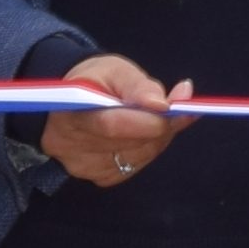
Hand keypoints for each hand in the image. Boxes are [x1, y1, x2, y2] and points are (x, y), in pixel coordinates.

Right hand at [41, 50, 180, 186]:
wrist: (72, 102)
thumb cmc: (94, 81)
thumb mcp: (114, 70)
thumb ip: (139, 85)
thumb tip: (162, 104)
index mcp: (69, 113)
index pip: (112, 125)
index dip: (147, 119)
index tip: (173, 106)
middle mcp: (70, 146)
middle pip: (130, 143)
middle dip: (161, 125)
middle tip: (179, 107)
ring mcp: (85, 167)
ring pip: (140, 155)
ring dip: (158, 136)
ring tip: (160, 115)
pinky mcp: (101, 177)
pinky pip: (138, 165)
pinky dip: (149, 147)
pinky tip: (145, 131)